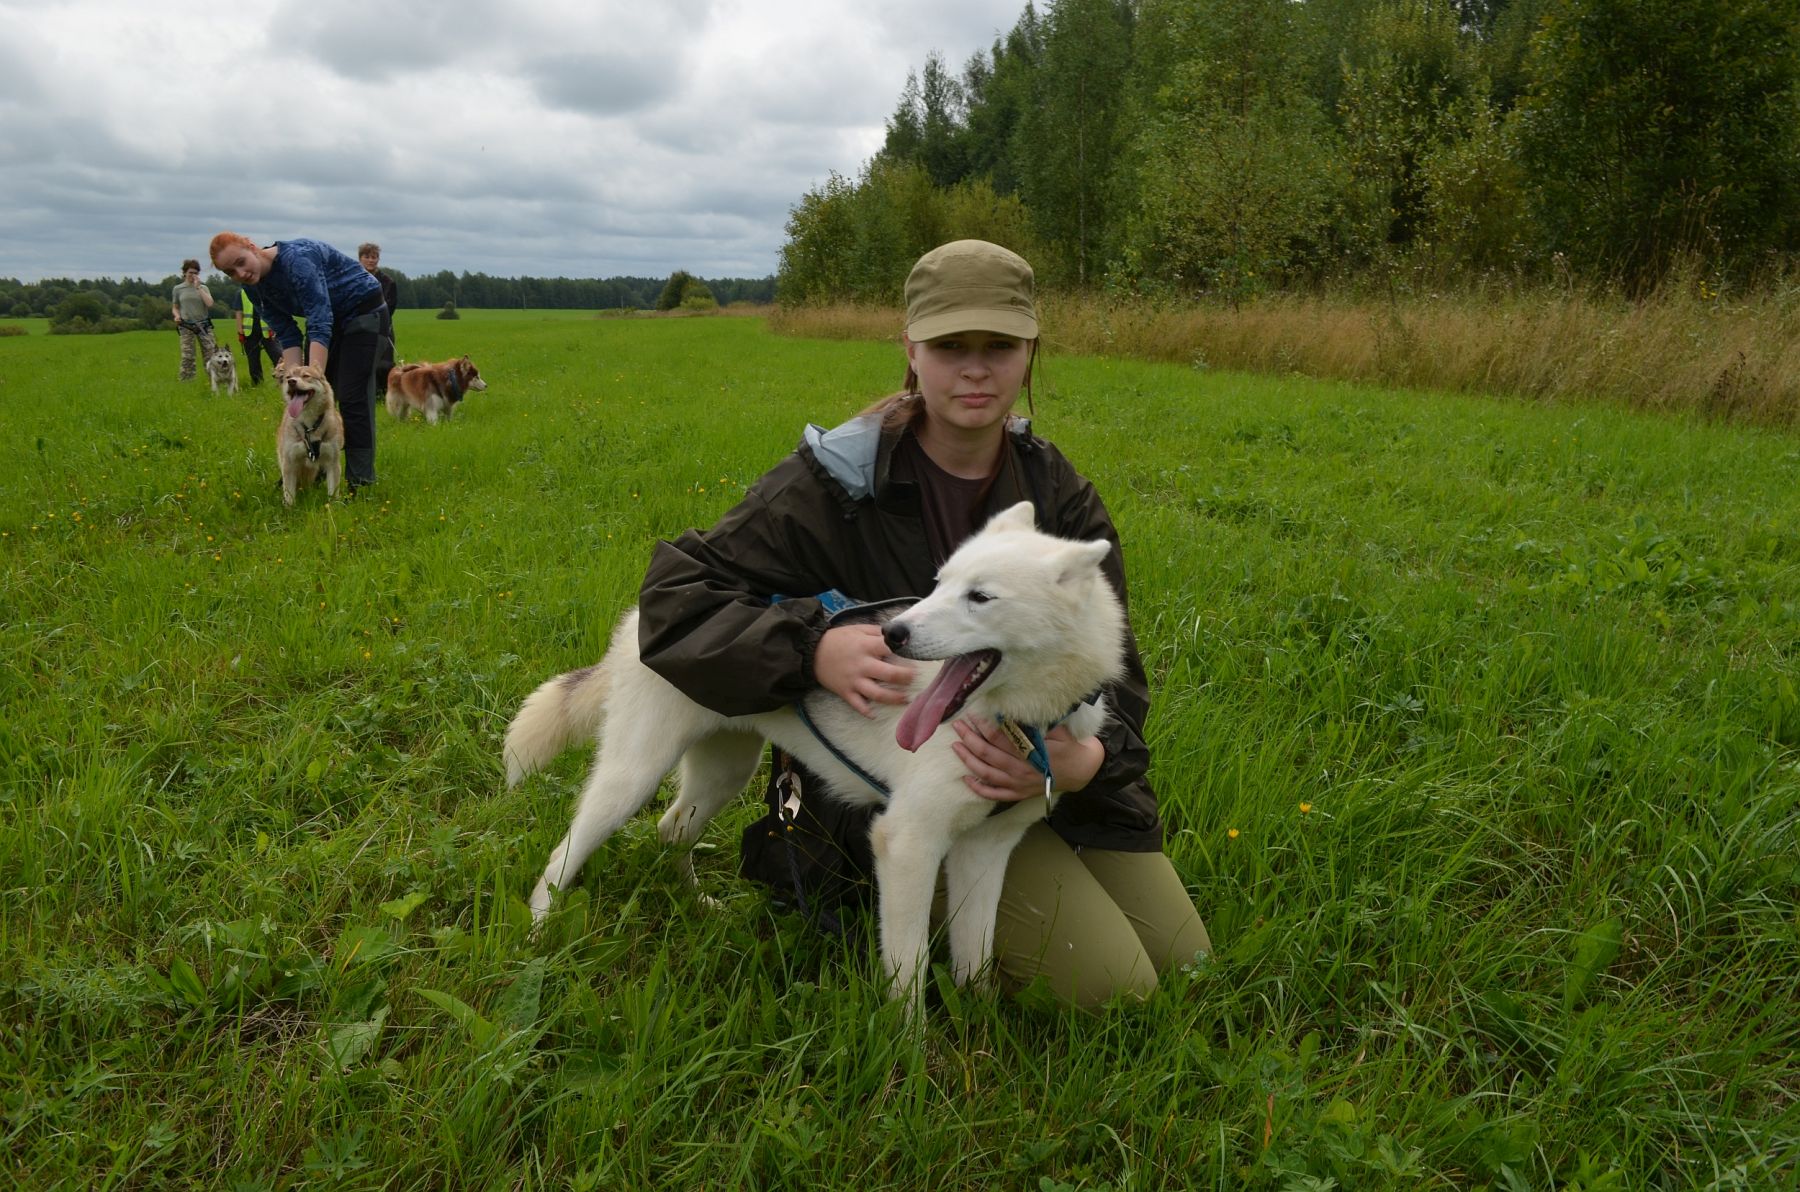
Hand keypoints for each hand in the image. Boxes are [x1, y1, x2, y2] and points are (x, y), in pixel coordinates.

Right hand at [813, 624, 913, 717]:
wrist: (812, 652)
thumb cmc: (838, 639)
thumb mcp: (857, 629)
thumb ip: (877, 632)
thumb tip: (896, 634)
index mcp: (866, 646)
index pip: (890, 649)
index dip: (905, 652)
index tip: (916, 656)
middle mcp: (862, 665)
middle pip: (890, 674)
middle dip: (906, 678)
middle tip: (915, 679)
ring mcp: (854, 681)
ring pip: (878, 694)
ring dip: (894, 698)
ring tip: (906, 699)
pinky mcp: (845, 692)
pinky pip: (858, 705)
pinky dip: (867, 712)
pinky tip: (876, 715)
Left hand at [951, 719, 1103, 801]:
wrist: (1082, 771)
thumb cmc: (1070, 747)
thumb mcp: (1060, 730)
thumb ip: (1040, 721)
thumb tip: (1022, 706)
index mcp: (1031, 753)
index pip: (1001, 739)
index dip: (985, 727)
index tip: (974, 715)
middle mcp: (1021, 771)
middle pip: (988, 755)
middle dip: (970, 739)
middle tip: (958, 726)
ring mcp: (1019, 785)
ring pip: (987, 774)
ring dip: (969, 760)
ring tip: (956, 746)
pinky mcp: (1019, 794)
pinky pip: (994, 795)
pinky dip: (979, 788)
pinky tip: (966, 778)